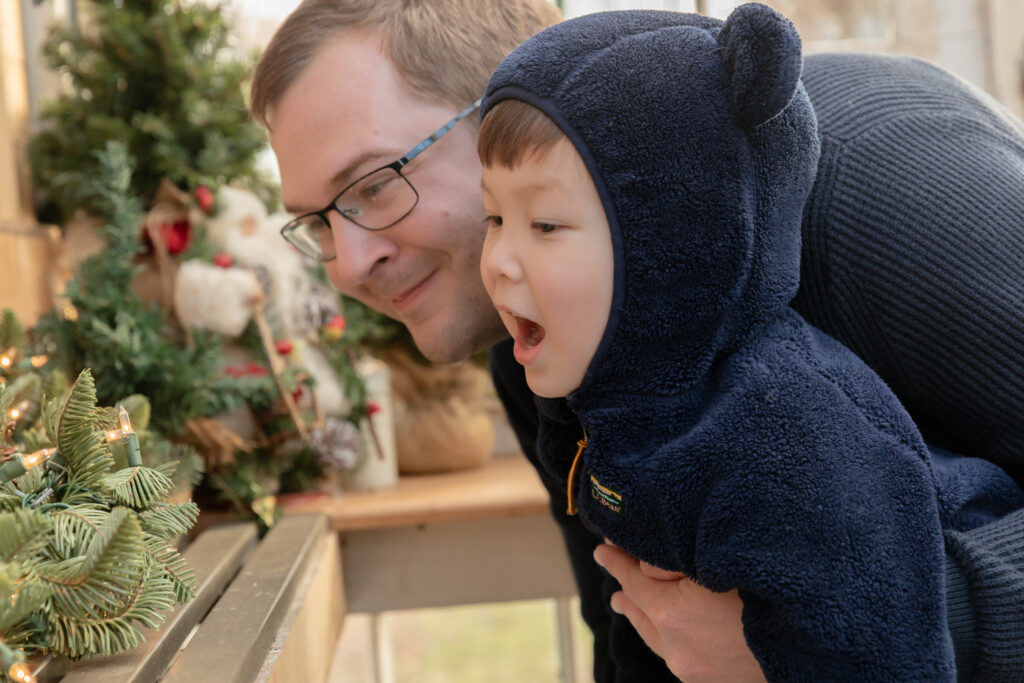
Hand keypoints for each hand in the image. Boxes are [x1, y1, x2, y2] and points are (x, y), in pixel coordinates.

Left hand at [593, 543, 766, 682]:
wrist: (815, 649)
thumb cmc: (773, 595)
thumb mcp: (723, 563)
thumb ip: (675, 560)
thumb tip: (645, 563)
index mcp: (672, 615)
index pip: (633, 579)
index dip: (617, 560)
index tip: (603, 548)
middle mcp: (677, 649)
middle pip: (640, 611)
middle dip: (626, 587)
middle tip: (612, 569)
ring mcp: (694, 672)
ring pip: (656, 638)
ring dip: (641, 614)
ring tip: (624, 603)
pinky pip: (677, 655)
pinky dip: (664, 635)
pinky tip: (667, 632)